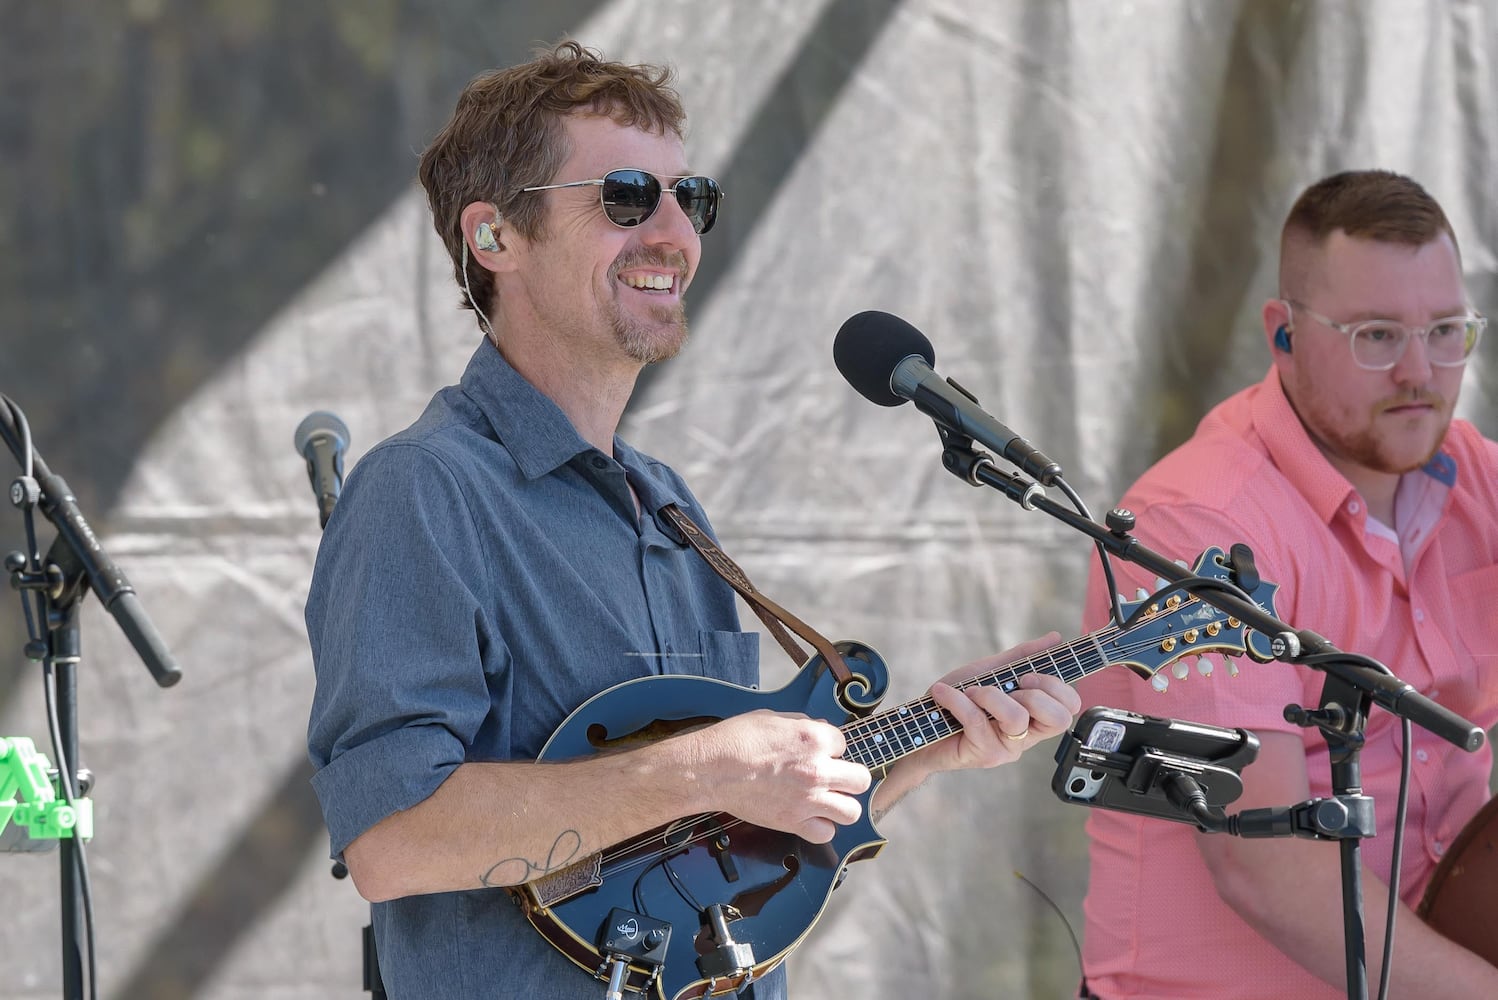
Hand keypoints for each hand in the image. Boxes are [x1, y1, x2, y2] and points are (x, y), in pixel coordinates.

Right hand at [691, 710, 871, 843]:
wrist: (711, 769)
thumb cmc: (736, 739)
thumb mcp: (773, 717)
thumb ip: (804, 724)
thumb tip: (820, 730)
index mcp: (813, 738)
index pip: (843, 743)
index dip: (831, 748)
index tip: (817, 752)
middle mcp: (817, 769)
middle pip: (860, 779)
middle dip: (849, 776)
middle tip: (834, 777)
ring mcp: (807, 799)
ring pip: (852, 811)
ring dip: (842, 805)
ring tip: (828, 799)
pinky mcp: (793, 822)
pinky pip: (825, 833)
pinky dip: (821, 827)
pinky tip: (811, 816)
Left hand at [909, 632, 1079, 776]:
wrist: (918, 729)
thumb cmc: (955, 702)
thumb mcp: (990, 673)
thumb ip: (1022, 658)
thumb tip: (1055, 637)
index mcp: (1033, 717)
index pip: (1070, 707)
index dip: (1056, 686)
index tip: (1026, 675)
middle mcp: (1025, 736)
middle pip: (1059, 718)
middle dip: (1033, 692)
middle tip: (1008, 685)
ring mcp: (1006, 748)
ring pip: (1017, 717)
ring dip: (989, 694)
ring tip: (970, 691)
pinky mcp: (983, 755)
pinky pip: (977, 720)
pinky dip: (956, 699)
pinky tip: (942, 693)